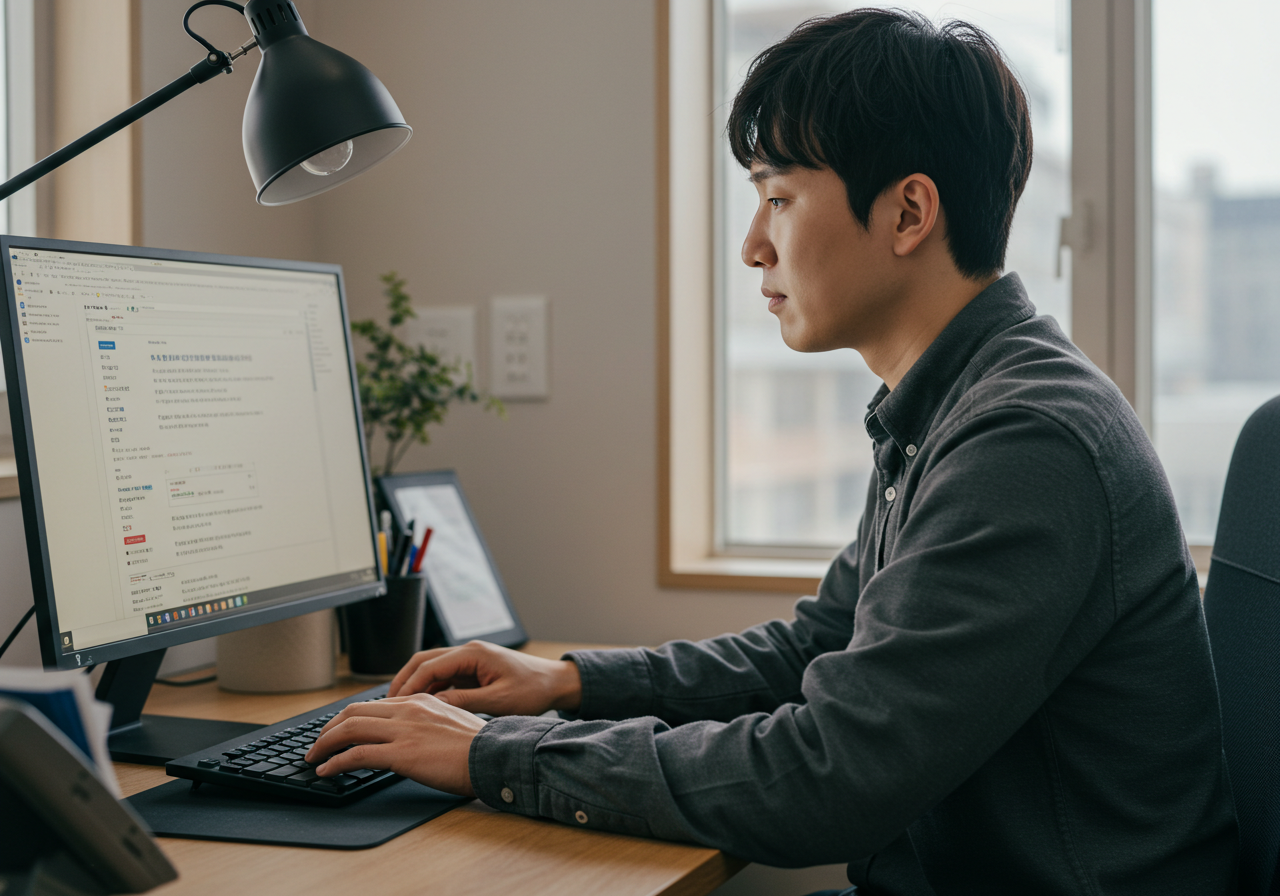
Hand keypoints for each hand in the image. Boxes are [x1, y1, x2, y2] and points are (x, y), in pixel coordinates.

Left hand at [304, 693, 482, 795]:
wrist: (495, 756)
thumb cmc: (480, 747)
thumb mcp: (451, 723)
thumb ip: (427, 723)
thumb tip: (410, 736)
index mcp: (420, 701)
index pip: (372, 704)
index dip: (348, 718)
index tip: (337, 731)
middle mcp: (408, 710)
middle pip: (353, 712)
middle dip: (328, 729)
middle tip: (317, 744)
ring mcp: (404, 730)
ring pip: (350, 729)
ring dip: (325, 744)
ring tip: (314, 758)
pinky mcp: (402, 753)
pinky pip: (358, 754)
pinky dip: (337, 762)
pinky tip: (327, 771)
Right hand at [387, 640, 581, 716]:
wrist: (555, 683)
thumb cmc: (534, 689)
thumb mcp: (498, 701)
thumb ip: (464, 702)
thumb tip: (432, 707)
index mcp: (473, 654)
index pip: (428, 666)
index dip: (408, 685)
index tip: (393, 704)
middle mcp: (468, 652)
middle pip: (424, 662)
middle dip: (403, 681)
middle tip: (386, 705)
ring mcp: (470, 660)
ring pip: (431, 669)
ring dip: (415, 686)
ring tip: (398, 708)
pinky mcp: (473, 671)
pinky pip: (444, 678)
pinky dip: (430, 690)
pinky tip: (422, 708)